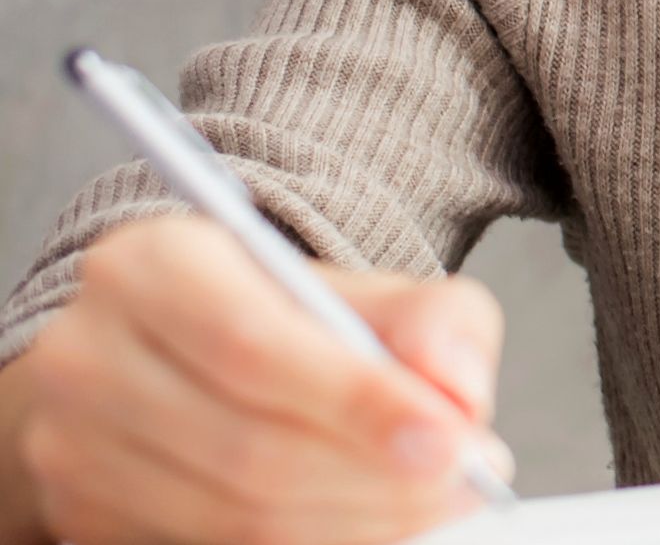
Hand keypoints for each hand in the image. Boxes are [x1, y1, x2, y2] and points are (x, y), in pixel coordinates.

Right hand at [1, 216, 510, 544]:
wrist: (180, 360)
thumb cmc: (280, 322)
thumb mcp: (363, 292)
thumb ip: (431, 321)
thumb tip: (456, 387)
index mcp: (150, 267)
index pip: (254, 346)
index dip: (359, 403)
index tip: (453, 440)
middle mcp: (87, 355)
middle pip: (246, 447)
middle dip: (374, 479)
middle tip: (464, 480)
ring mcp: (70, 446)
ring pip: (229, 514)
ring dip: (351, 523)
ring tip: (429, 500)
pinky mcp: (82, 514)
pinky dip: (308, 544)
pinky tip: (365, 523)